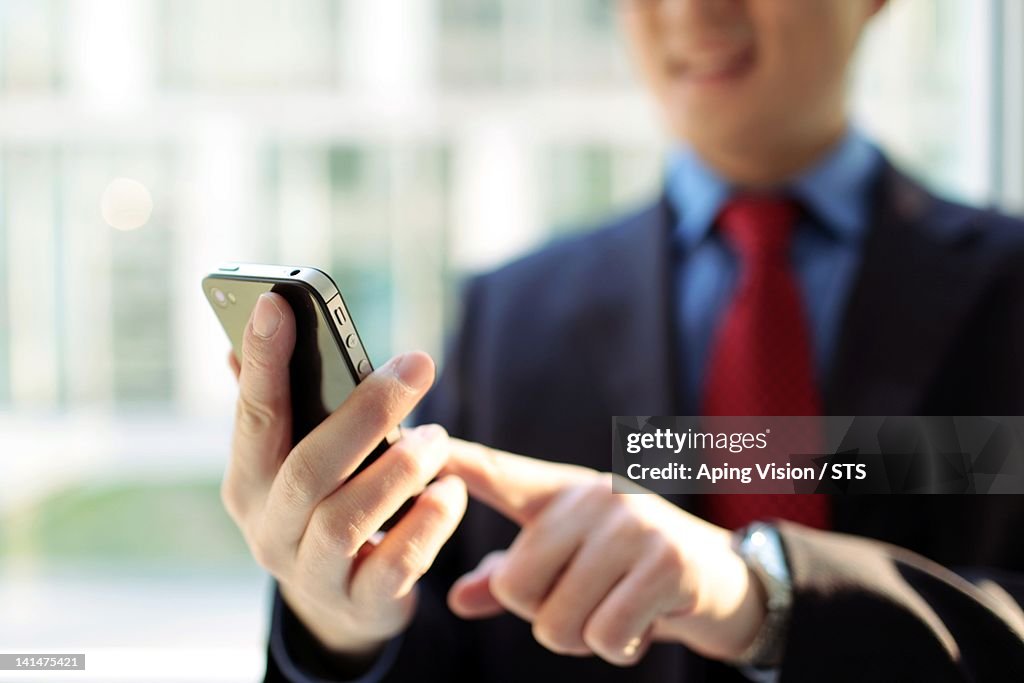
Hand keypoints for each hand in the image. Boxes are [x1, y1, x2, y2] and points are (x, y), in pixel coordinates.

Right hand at [221, 293, 467, 657]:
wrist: (343, 604)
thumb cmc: (323, 509)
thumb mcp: (294, 462)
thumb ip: (281, 403)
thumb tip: (254, 324)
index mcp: (247, 482)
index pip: (252, 415)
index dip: (262, 360)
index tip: (277, 302)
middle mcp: (267, 529)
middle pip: (309, 467)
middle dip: (367, 411)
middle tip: (419, 366)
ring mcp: (309, 573)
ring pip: (347, 518)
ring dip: (401, 469)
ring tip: (436, 438)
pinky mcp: (359, 605)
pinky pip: (395, 566)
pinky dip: (428, 525)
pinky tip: (451, 493)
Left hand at [443, 440, 764, 665]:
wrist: (729, 579)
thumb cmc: (635, 572)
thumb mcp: (574, 567)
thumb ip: (517, 578)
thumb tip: (458, 598)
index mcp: (562, 494)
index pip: (498, 473)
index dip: (452, 460)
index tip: (406, 439)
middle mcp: (591, 499)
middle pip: (517, 585)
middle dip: (544, 617)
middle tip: (586, 607)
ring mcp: (630, 526)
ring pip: (557, 619)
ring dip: (585, 638)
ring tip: (616, 613)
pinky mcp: (664, 562)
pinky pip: (605, 634)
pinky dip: (619, 647)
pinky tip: (643, 625)